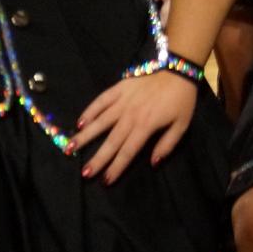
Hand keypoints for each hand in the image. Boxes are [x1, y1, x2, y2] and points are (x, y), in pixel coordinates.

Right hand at [73, 70, 198, 182]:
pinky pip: (101, 101)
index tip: (105, 180)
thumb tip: (153, 163)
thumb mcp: (182, 125)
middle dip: (98, 159)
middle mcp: (131, 115)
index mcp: (146, 126)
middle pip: (111, 141)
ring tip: (70, 147)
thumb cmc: (181, 100)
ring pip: (100, 121)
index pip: (128, 151)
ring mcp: (122, 101)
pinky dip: (90, 111)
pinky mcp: (119, 88)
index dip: (117, 167)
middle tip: (84, 173)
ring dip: (85, 135)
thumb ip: (167, 144)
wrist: (178, 70)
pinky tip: (79, 122)